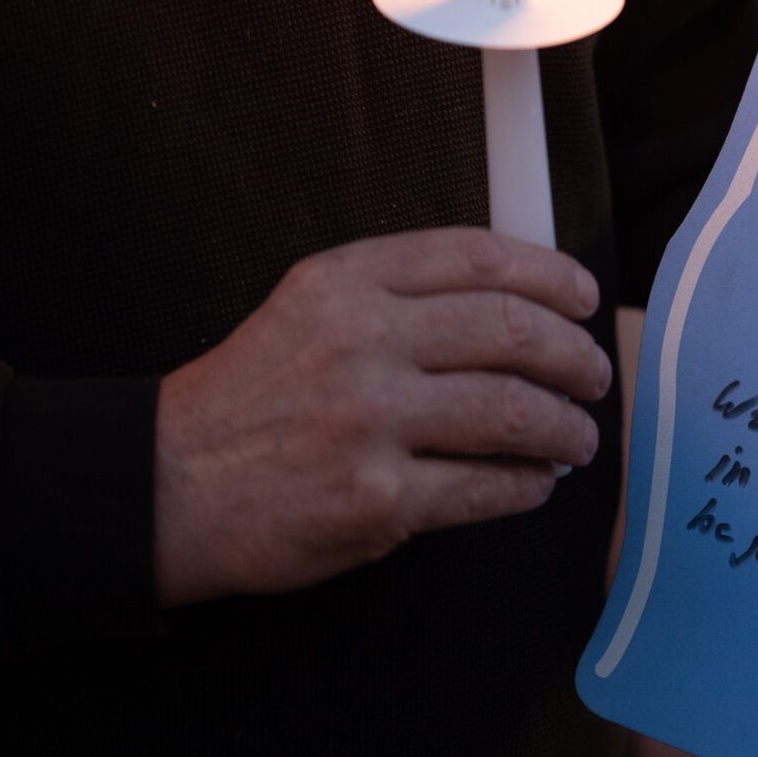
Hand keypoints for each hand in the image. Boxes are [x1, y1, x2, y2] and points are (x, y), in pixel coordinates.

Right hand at [155, 228, 612, 607]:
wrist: (163, 485)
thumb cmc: (250, 397)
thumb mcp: (308, 308)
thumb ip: (400, 292)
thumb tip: (521, 301)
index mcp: (345, 282)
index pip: (479, 258)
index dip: (551, 275)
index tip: (583, 297)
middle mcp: (360, 341)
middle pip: (514, 331)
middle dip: (575, 355)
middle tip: (594, 375)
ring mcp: (369, 421)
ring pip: (514, 411)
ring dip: (565, 427)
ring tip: (576, 437)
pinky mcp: (374, 499)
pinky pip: (486, 487)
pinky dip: (526, 485)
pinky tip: (533, 482)